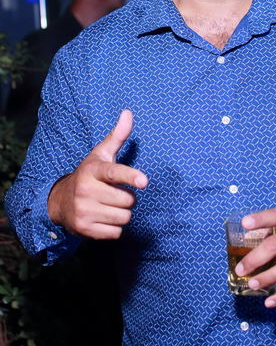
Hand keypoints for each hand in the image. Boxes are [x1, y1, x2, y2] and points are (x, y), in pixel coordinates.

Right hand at [47, 109, 147, 239]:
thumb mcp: (100, 155)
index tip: (144, 181)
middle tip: (113, 194)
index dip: (130, 177)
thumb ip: (117, 136)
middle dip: (127, 199)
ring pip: (124, 218)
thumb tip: (128, 112)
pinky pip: (116, 233)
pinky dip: (114, 228)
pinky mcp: (84, 229)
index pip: (114, 173)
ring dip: (121, 214)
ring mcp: (84, 210)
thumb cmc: (89, 176)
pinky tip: (103, 219)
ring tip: (108, 206)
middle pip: (128, 201)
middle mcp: (86, 190)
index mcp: (93, 171)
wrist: (60, 202)